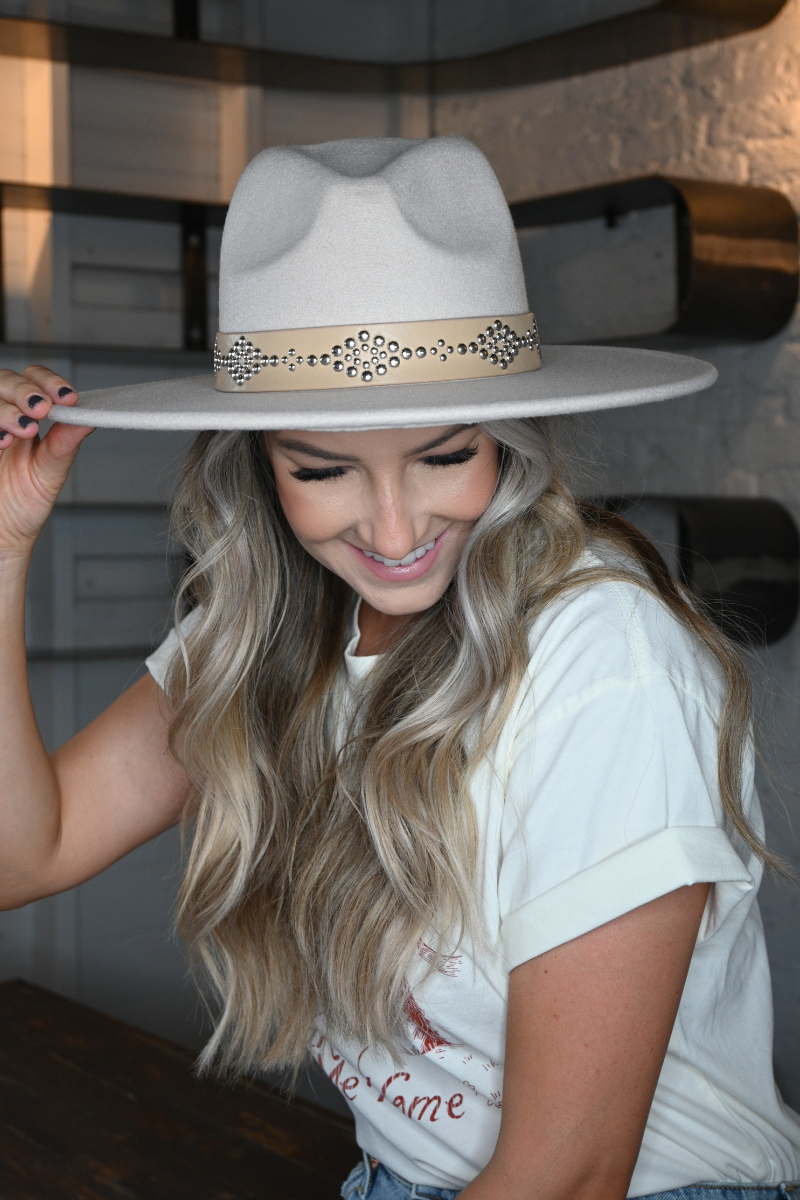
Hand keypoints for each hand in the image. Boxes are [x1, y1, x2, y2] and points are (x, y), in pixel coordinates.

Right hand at [0, 365, 93, 557]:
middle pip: (6, 379)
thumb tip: (88, 419)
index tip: (68, 398)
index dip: (49, 382)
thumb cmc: (22, 507)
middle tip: (41, 411)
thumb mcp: (49, 475)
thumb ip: (64, 445)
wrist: (0, 535)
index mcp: (27, 417)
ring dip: (7, 409)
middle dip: (26, 391)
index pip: (35, 380)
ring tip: (23, 431)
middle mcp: (3, 415)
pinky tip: (1, 441)